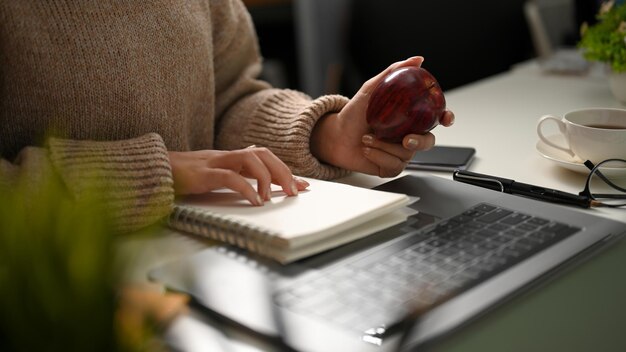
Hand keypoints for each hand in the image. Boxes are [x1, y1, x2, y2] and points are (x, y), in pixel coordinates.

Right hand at [168, 147, 309, 205]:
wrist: (149, 170)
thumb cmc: (180, 178)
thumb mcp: (210, 177)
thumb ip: (231, 180)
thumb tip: (256, 193)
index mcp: (228, 157)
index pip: (263, 157)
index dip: (285, 169)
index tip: (303, 185)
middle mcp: (224, 156)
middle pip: (262, 154)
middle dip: (283, 171)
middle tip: (295, 192)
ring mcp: (213, 162)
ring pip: (250, 159)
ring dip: (267, 178)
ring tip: (274, 198)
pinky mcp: (201, 174)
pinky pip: (229, 177)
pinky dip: (246, 189)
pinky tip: (255, 202)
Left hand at [311, 56, 454, 176]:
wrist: (336, 135)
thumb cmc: (354, 114)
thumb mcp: (371, 89)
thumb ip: (393, 72)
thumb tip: (416, 59)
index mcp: (409, 117)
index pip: (435, 117)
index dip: (446, 117)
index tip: (446, 117)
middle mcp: (408, 135)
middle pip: (428, 141)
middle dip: (419, 142)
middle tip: (405, 139)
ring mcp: (400, 153)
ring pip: (407, 155)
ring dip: (384, 146)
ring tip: (367, 138)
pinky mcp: (390, 167)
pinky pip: (393, 166)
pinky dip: (378, 157)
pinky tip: (367, 149)